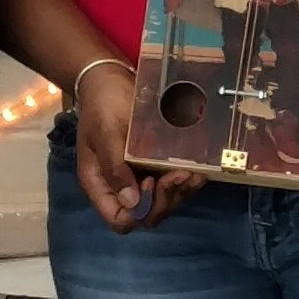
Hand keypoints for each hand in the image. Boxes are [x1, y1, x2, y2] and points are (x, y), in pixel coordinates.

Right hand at [66, 61, 199, 231]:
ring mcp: (138, 178)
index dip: (139, 211)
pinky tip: (197, 171)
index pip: (120, 219)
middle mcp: (120, 187)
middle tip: (179, 175)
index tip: (150, 182)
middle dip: (165, 200)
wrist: (110, 79)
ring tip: (192, 174)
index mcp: (100, 184)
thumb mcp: (105, 133)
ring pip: (163, 203)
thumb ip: (115, 167)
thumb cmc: (103, 104)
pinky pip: (172, 185)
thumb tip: (132, 202)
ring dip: (179, 193)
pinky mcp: (154, 166)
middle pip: (146, 215)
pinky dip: (185, 182)